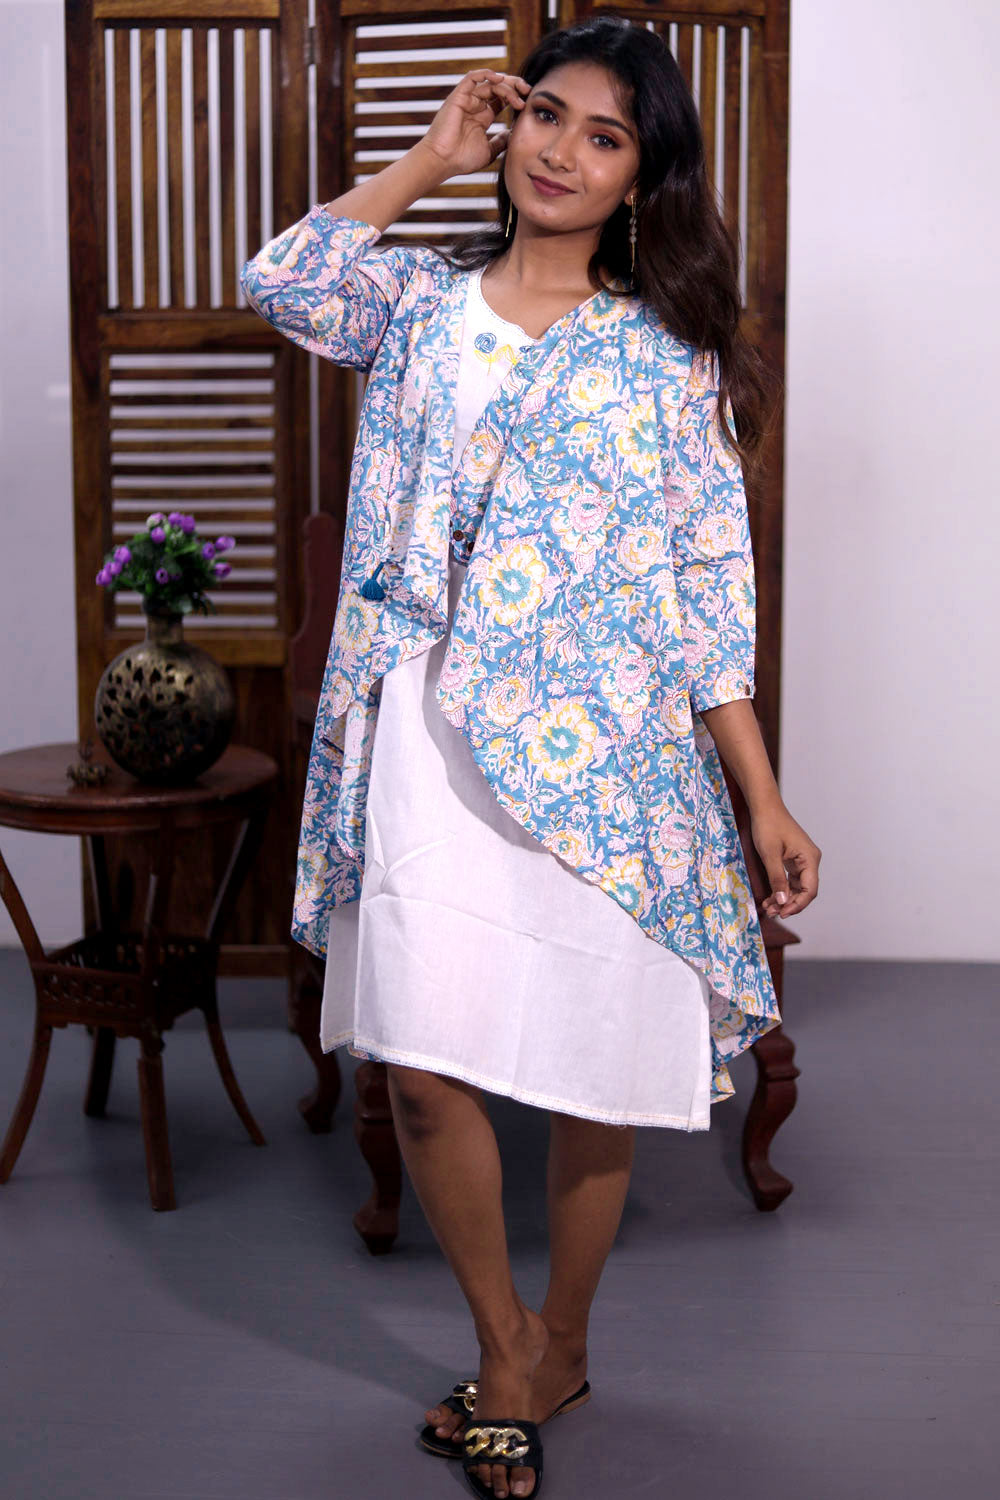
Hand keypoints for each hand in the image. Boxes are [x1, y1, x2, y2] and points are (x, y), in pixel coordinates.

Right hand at [419, 69, 529, 177]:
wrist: (442, 161)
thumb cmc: (461, 160)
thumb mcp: (489, 151)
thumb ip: (501, 141)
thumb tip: (513, 134)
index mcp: (482, 117)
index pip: (502, 99)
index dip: (516, 97)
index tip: (528, 103)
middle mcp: (475, 106)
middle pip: (498, 87)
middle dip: (515, 86)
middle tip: (528, 91)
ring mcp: (467, 100)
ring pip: (490, 83)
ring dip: (507, 86)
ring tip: (518, 98)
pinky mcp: (459, 96)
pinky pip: (472, 78)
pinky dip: (486, 74)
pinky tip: (500, 79)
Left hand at [750, 803, 820, 918]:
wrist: (764, 807)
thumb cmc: (768, 826)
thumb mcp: (770, 854)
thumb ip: (777, 879)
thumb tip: (783, 901)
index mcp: (809, 858)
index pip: (810, 889)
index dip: (798, 904)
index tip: (782, 913)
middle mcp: (810, 860)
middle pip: (805, 891)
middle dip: (789, 904)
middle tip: (772, 913)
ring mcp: (802, 860)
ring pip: (797, 887)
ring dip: (784, 899)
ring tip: (768, 908)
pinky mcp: (793, 860)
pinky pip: (791, 880)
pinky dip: (781, 890)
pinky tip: (770, 898)